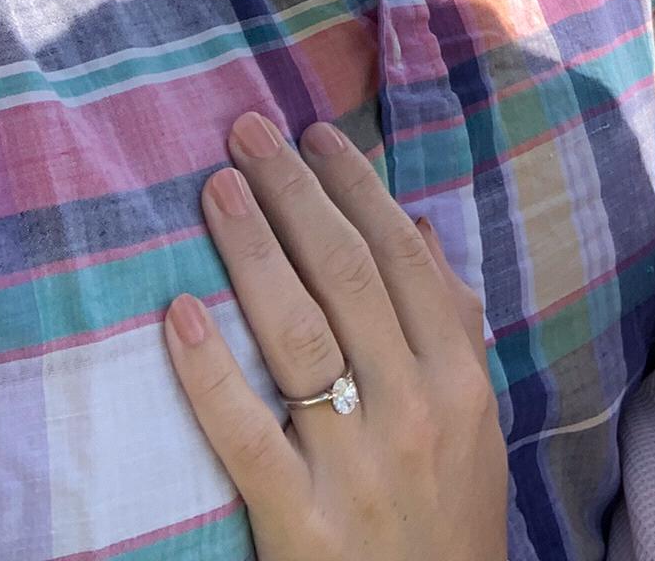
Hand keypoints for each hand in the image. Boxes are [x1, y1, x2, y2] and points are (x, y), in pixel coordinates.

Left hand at [165, 114, 507, 560]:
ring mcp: (356, 465)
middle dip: (295, 193)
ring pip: (298, 334)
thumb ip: (452, 325)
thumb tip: (417, 227)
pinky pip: (246, 433)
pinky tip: (179, 314)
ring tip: (217, 190)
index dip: (356, 187)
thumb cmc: (449, 519)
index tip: (314, 134)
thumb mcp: (475, 421)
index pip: (401, 256)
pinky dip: (210, 370)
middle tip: (247, 133)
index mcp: (459, 378)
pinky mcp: (300, 524)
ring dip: (253, 251)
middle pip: (346, 275)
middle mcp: (414, 409)